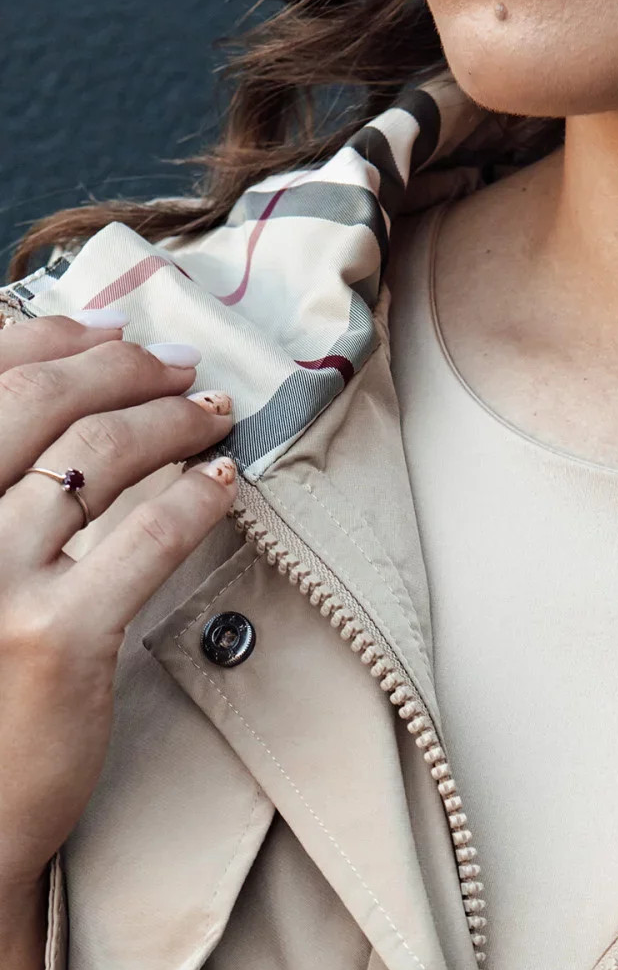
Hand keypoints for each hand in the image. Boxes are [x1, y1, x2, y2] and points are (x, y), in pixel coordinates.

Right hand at [0, 312, 239, 903]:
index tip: (107, 333)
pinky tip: (225, 482)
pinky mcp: (57, 636)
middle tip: (178, 368)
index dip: (50, 338)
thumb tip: (56, 404)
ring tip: (212, 413)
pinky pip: (146, 535)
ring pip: (98, 457)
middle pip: (40, 401)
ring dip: (170, 421)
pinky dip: (196, 495)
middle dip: (121, 369)